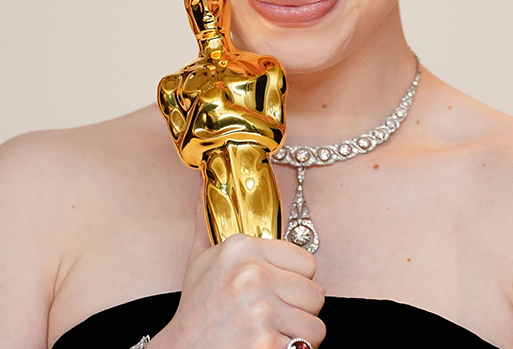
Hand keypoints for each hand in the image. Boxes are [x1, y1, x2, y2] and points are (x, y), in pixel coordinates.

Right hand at [153, 196, 326, 348]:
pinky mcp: (266, 342)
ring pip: (315, 324)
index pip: (307, 262)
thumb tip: (207, 180)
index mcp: (240, 248)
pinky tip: (264, 346)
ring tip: (268, 333)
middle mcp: (251, 275)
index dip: (294, 281)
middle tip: (269, 317)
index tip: (274, 290)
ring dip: (297, 335)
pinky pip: (305, 347)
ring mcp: (260, 310)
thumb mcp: (200, 261)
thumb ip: (208, 221)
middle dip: (297, 310)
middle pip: (316, 293)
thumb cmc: (196, 311)